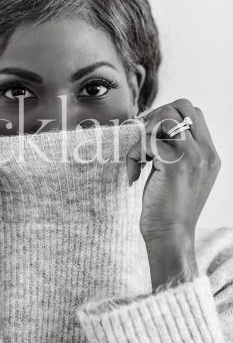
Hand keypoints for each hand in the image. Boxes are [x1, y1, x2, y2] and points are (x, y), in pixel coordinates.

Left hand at [126, 99, 221, 286]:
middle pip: (182, 106)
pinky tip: (134, 174)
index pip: (194, 113)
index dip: (168, 115)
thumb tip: (154, 125)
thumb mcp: (181, 175)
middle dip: (157, 115)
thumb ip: (178, 151)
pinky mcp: (174, 163)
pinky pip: (147, 140)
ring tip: (141, 158)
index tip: (151, 134)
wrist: (171, 237)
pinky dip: (134, 154)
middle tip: (144, 139)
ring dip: (145, 133)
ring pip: (165, 117)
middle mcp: (206, 152)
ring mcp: (193, 156)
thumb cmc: (169, 209)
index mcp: (210, 154)